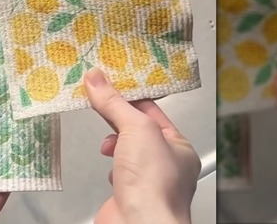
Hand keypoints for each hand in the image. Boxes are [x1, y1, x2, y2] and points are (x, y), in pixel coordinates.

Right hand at [82, 67, 200, 223]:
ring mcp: (146, 182)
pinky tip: (107, 166)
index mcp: (179, 147)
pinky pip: (116, 173)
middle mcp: (166, 165)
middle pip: (138, 130)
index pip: (154, 112)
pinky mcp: (125, 195)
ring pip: (127, 152)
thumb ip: (114, 103)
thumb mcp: (136, 127)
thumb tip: (97, 80)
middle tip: (99, 99)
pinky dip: (108, 167)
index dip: (132, 96)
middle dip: (118, 118)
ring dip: (115, 143)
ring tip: (109, 143)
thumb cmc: (154, 185)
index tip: (113, 82)